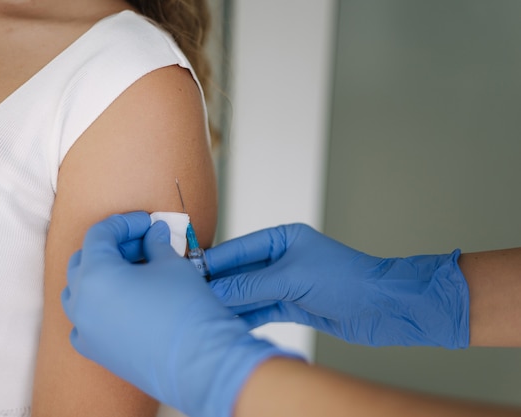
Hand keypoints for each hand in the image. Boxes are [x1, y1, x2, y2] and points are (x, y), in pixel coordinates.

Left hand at [61, 212, 292, 416]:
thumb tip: (153, 235)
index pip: (99, 235)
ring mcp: (85, 330)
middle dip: (113, 247)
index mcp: (96, 275)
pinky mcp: (96, 350)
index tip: (145, 222)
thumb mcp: (171, 265)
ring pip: (80, 291)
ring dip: (102, 275)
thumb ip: (155, 244)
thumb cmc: (185, 311)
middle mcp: (81, 303)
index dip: (124, 223)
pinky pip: (86, 321)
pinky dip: (99, 306)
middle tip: (142, 243)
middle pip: (85, 260)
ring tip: (133, 271)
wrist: (199, 361)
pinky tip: (125, 303)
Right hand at [205, 223, 469, 347]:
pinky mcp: (293, 305)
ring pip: (248, 293)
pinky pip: (261, 309)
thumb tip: (215, 291)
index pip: (238, 249)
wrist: (384, 307)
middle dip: (217, 285)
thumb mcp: (292, 279)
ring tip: (202, 312)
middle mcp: (282, 259)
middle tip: (190, 296)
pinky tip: (227, 323)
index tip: (187, 270)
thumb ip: (251, 285)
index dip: (212, 261)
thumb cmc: (346, 279)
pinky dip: (245, 317)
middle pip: (240, 272)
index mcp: (282, 238)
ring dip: (229, 303)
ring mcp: (287, 283)